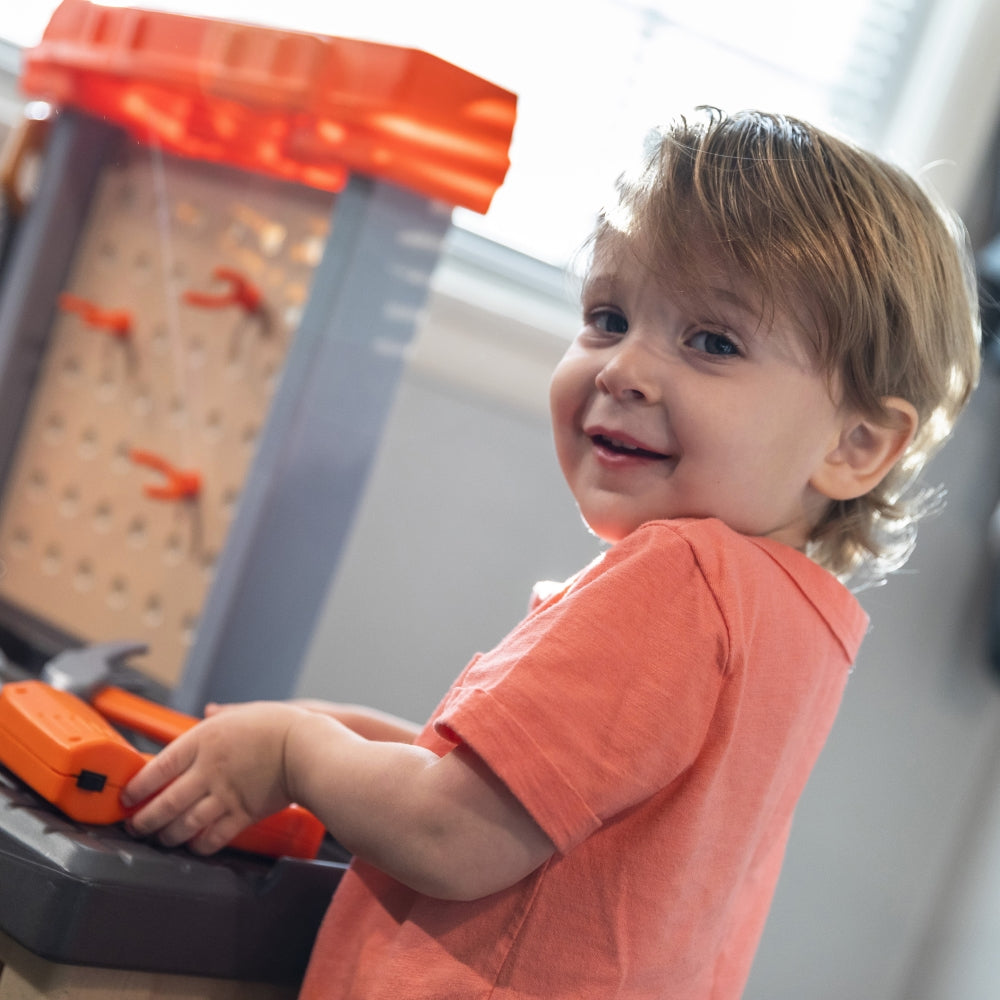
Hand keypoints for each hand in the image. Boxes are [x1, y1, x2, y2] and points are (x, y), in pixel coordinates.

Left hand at [122, 701, 306, 854]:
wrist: (307, 749)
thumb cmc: (280, 726)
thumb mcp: (246, 712)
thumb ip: (223, 716)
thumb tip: (209, 711)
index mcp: (204, 740)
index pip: (158, 767)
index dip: (137, 786)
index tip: (128, 796)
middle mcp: (208, 770)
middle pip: (164, 802)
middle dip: (144, 819)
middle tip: (135, 826)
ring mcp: (224, 794)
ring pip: (184, 824)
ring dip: (167, 835)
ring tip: (161, 839)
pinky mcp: (242, 814)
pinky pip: (213, 837)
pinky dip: (199, 845)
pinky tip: (194, 846)